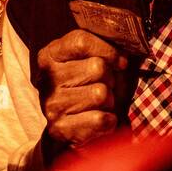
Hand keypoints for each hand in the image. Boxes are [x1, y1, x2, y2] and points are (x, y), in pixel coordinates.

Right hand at [36, 29, 128, 147]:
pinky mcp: (60, 129)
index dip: (108, 51)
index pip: (81, 41)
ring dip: (109, 100)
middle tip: (104, 86)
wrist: (74, 127)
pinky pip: (101, 119)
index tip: (120, 62)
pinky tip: (99, 118)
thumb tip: (125, 45)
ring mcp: (51, 105)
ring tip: (99, 104)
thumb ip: (104, 45)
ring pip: (100, 94)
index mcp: (50, 56)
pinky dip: (109, 121)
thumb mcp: (93, 58)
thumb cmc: (90, 86)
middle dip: (110, 78)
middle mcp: (46, 79)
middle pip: (96, 67)